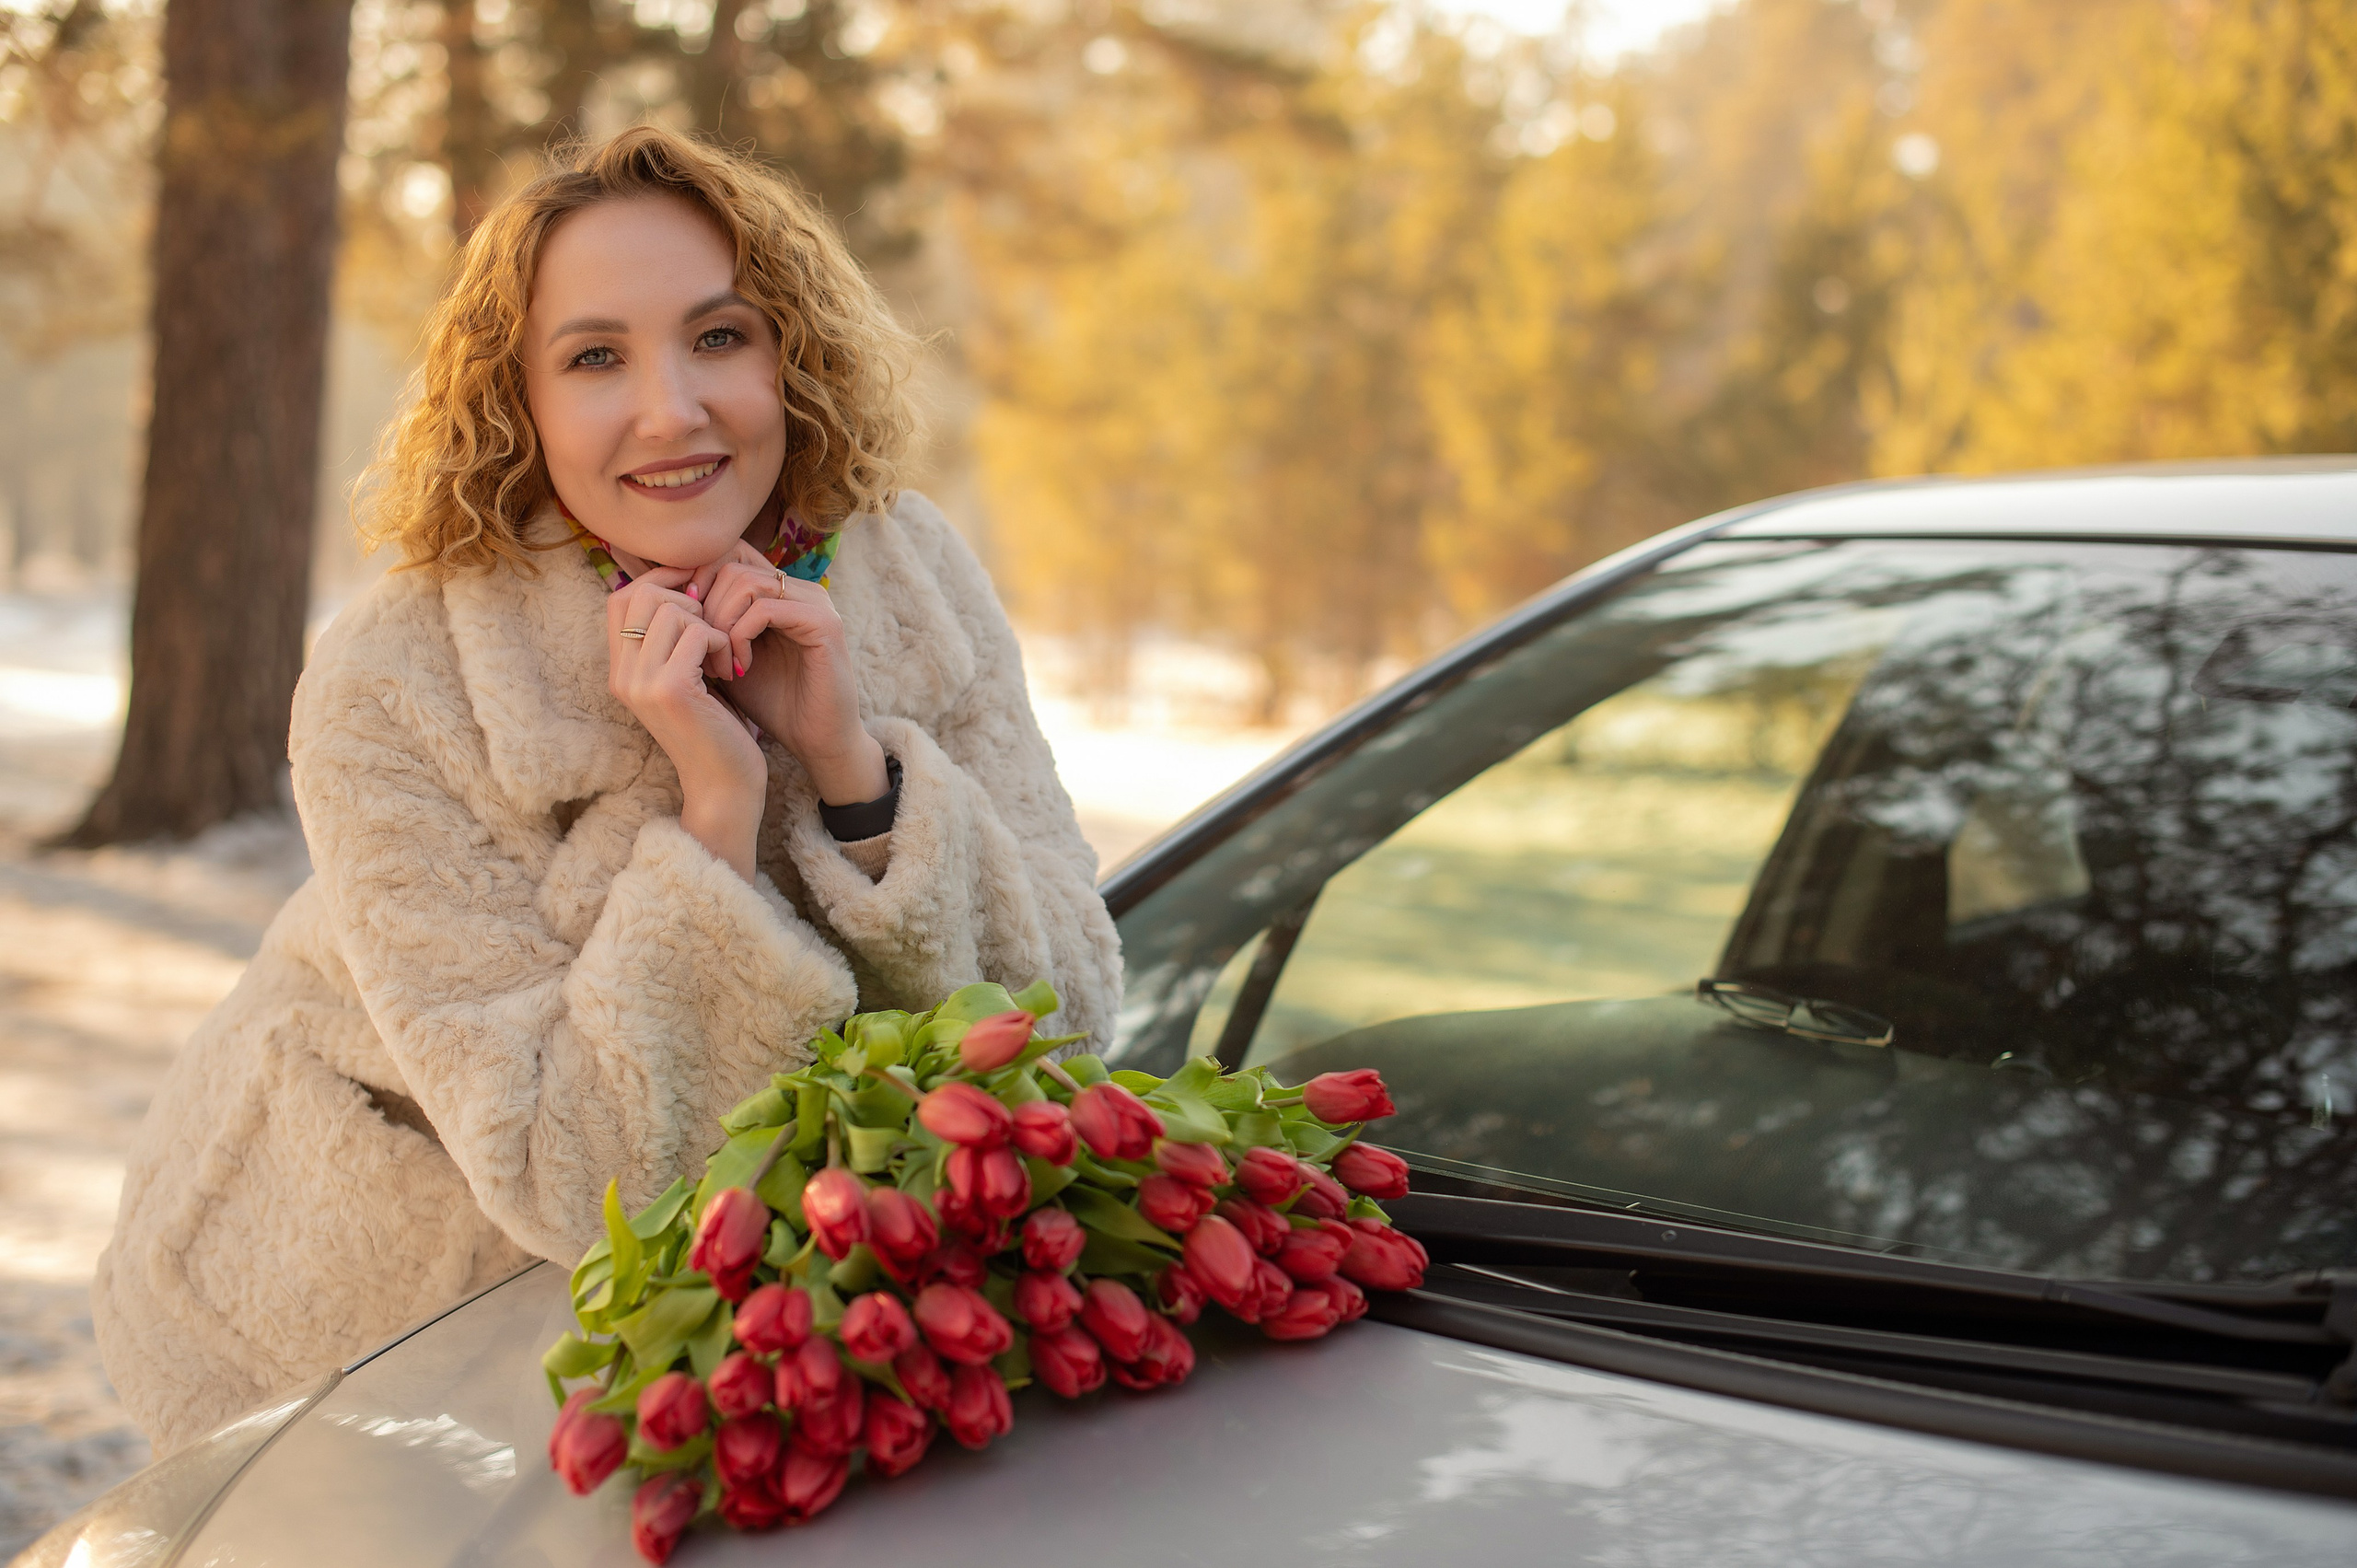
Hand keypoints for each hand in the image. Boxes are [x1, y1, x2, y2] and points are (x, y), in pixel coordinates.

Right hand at [606, 567, 764, 878]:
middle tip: (714, 625)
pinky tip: (729, 668)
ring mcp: (642, 682)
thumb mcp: (687, 675)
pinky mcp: (671, 689)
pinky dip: (721, 640)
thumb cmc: (714, 727)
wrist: (724, 785)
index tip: (697, 589)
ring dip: (709, 622)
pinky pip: (697, 631)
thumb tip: (687, 582)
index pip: (621, 597)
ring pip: (672, 609)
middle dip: (686, 596)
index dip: (660, 581)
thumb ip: (674, 636)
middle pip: (642, 593)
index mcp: (620, 670)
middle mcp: (622, 674)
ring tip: (722, 653)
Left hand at [694, 543, 889, 806]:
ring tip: (719, 664)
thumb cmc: (769, 700)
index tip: (680, 624)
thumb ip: (702, 623)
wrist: (813, 738)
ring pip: (745, 582)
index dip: (694, 582)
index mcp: (777, 590)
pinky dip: (741, 636)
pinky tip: (739, 667)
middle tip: (699, 652)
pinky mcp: (824, 623)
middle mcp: (797, 588)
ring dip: (720, 624)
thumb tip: (654, 598)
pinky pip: (766, 608)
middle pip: (730, 564)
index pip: (726, 553)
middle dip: (704, 608)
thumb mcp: (723, 654)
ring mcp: (814, 602)